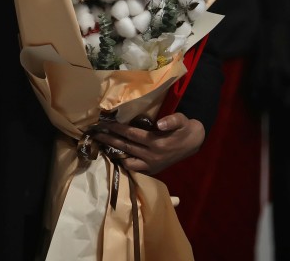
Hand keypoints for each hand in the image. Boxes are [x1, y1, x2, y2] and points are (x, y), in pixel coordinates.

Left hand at [91, 113, 205, 174]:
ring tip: (101, 144)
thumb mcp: (182, 120)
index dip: (117, 128)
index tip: (104, 123)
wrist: (194, 143)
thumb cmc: (185, 128)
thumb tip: (159, 123)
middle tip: (95, 133)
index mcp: (157, 143)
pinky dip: (122, 162)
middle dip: (108, 139)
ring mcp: (151, 165)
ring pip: (127, 159)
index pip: (131, 134)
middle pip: (125, 146)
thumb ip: (172, 120)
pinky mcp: (152, 170)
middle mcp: (152, 156)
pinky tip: (113, 155)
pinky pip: (133, 168)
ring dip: (113, 152)